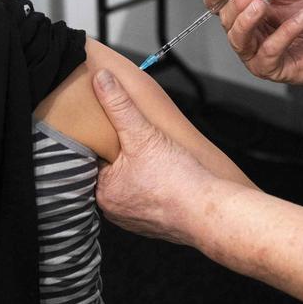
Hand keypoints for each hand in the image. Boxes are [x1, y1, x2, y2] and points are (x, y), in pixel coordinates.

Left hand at [90, 69, 217, 244]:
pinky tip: (163, 176)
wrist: (209, 211)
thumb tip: (101, 80)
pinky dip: (152, 187)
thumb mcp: (144, 134)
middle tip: (136, 141)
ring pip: (128, 186)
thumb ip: (120, 106)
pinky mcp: (152, 223)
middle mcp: (113, 209)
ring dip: (138, 172)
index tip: (111, 128)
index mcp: (103, 190)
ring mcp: (133, 218)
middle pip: (110, 172)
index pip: (93, 158)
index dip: (102, 140)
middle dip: (122, 156)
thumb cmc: (178, 180)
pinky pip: (145, 199)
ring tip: (152, 158)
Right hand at [206, 0, 302, 87]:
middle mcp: (246, 35)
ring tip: (264, 5)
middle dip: (239, 1)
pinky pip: (268, 51)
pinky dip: (284, 33)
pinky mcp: (270, 69)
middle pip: (226, 19)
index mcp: (244, 15)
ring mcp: (255, 54)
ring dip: (249, 19)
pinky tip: (300, 19)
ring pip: (238, 38)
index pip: (217, 4)